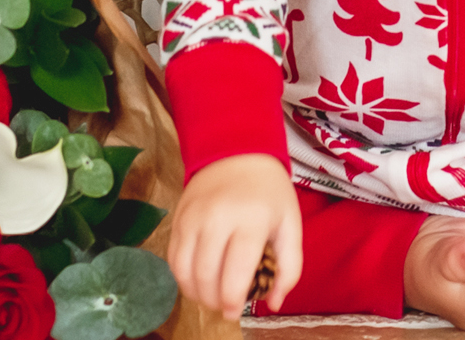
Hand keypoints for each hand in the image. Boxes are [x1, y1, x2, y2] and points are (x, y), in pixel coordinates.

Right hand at [168, 153, 303, 317]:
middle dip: (214, 301)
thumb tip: (274, 302)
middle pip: (206, 276)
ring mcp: (192, 218)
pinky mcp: (177, 218)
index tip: (236, 312)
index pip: (236, 272)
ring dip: (195, 293)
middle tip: (225, 307)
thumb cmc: (269, 193)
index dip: (233, 300)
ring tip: (210, 297)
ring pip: (184, 271)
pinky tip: (197, 281)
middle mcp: (217, 218)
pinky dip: (183, 277)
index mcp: (251, 220)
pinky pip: (173, 258)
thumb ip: (289, 267)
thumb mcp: (290, 225)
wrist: (236, 152)